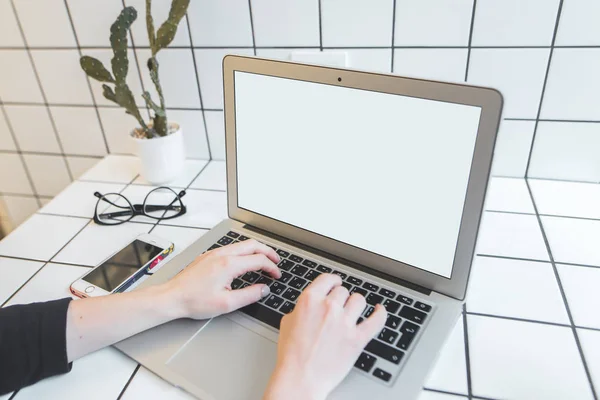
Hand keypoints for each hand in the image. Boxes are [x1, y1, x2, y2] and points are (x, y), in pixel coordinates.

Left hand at [163, 239, 280, 319]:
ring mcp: (214, 253)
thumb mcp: (227, 303)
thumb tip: (263, 289)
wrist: (172, 297)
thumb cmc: (194, 301)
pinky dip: (244, 252)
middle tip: (276, 261)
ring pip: (242, 244)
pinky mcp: (208, 256)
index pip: (259, 260)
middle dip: (268, 252)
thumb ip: (250, 295)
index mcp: (229, 264)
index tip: (276, 275)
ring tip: (263, 260)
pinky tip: (244, 261)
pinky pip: (231, 248)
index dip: (272, 267)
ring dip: (256, 250)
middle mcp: (222, 254)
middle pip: (253, 245)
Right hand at [264, 274, 386, 399]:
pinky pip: (376, 321)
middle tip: (338, 306)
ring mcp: (344, 323)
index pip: (328, 279)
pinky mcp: (357, 339)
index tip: (336, 283)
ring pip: (359, 300)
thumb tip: (310, 306)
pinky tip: (379, 310)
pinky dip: (380, 313)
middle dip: (341, 298)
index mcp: (310, 300)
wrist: (300, 378)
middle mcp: (328, 307)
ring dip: (355, 305)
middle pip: (343, 291)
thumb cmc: (291, 354)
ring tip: (353, 311)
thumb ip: (302, 309)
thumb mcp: (287, 322)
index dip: (333, 281)